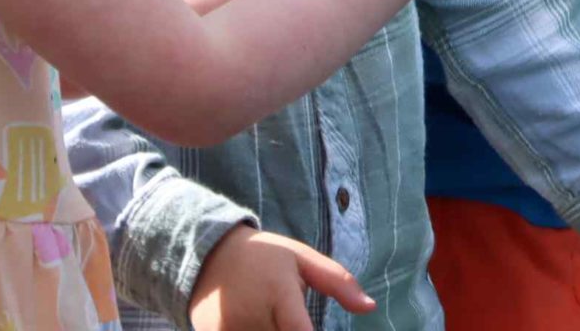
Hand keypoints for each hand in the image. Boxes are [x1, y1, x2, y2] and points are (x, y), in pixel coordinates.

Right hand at [190, 225, 370, 330]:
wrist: (209, 257)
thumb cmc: (265, 258)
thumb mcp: (302, 259)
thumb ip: (338, 282)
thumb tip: (370, 307)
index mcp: (278, 294)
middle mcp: (251, 318)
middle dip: (293, 330)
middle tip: (286, 312)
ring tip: (269, 313)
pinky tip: (256, 321)